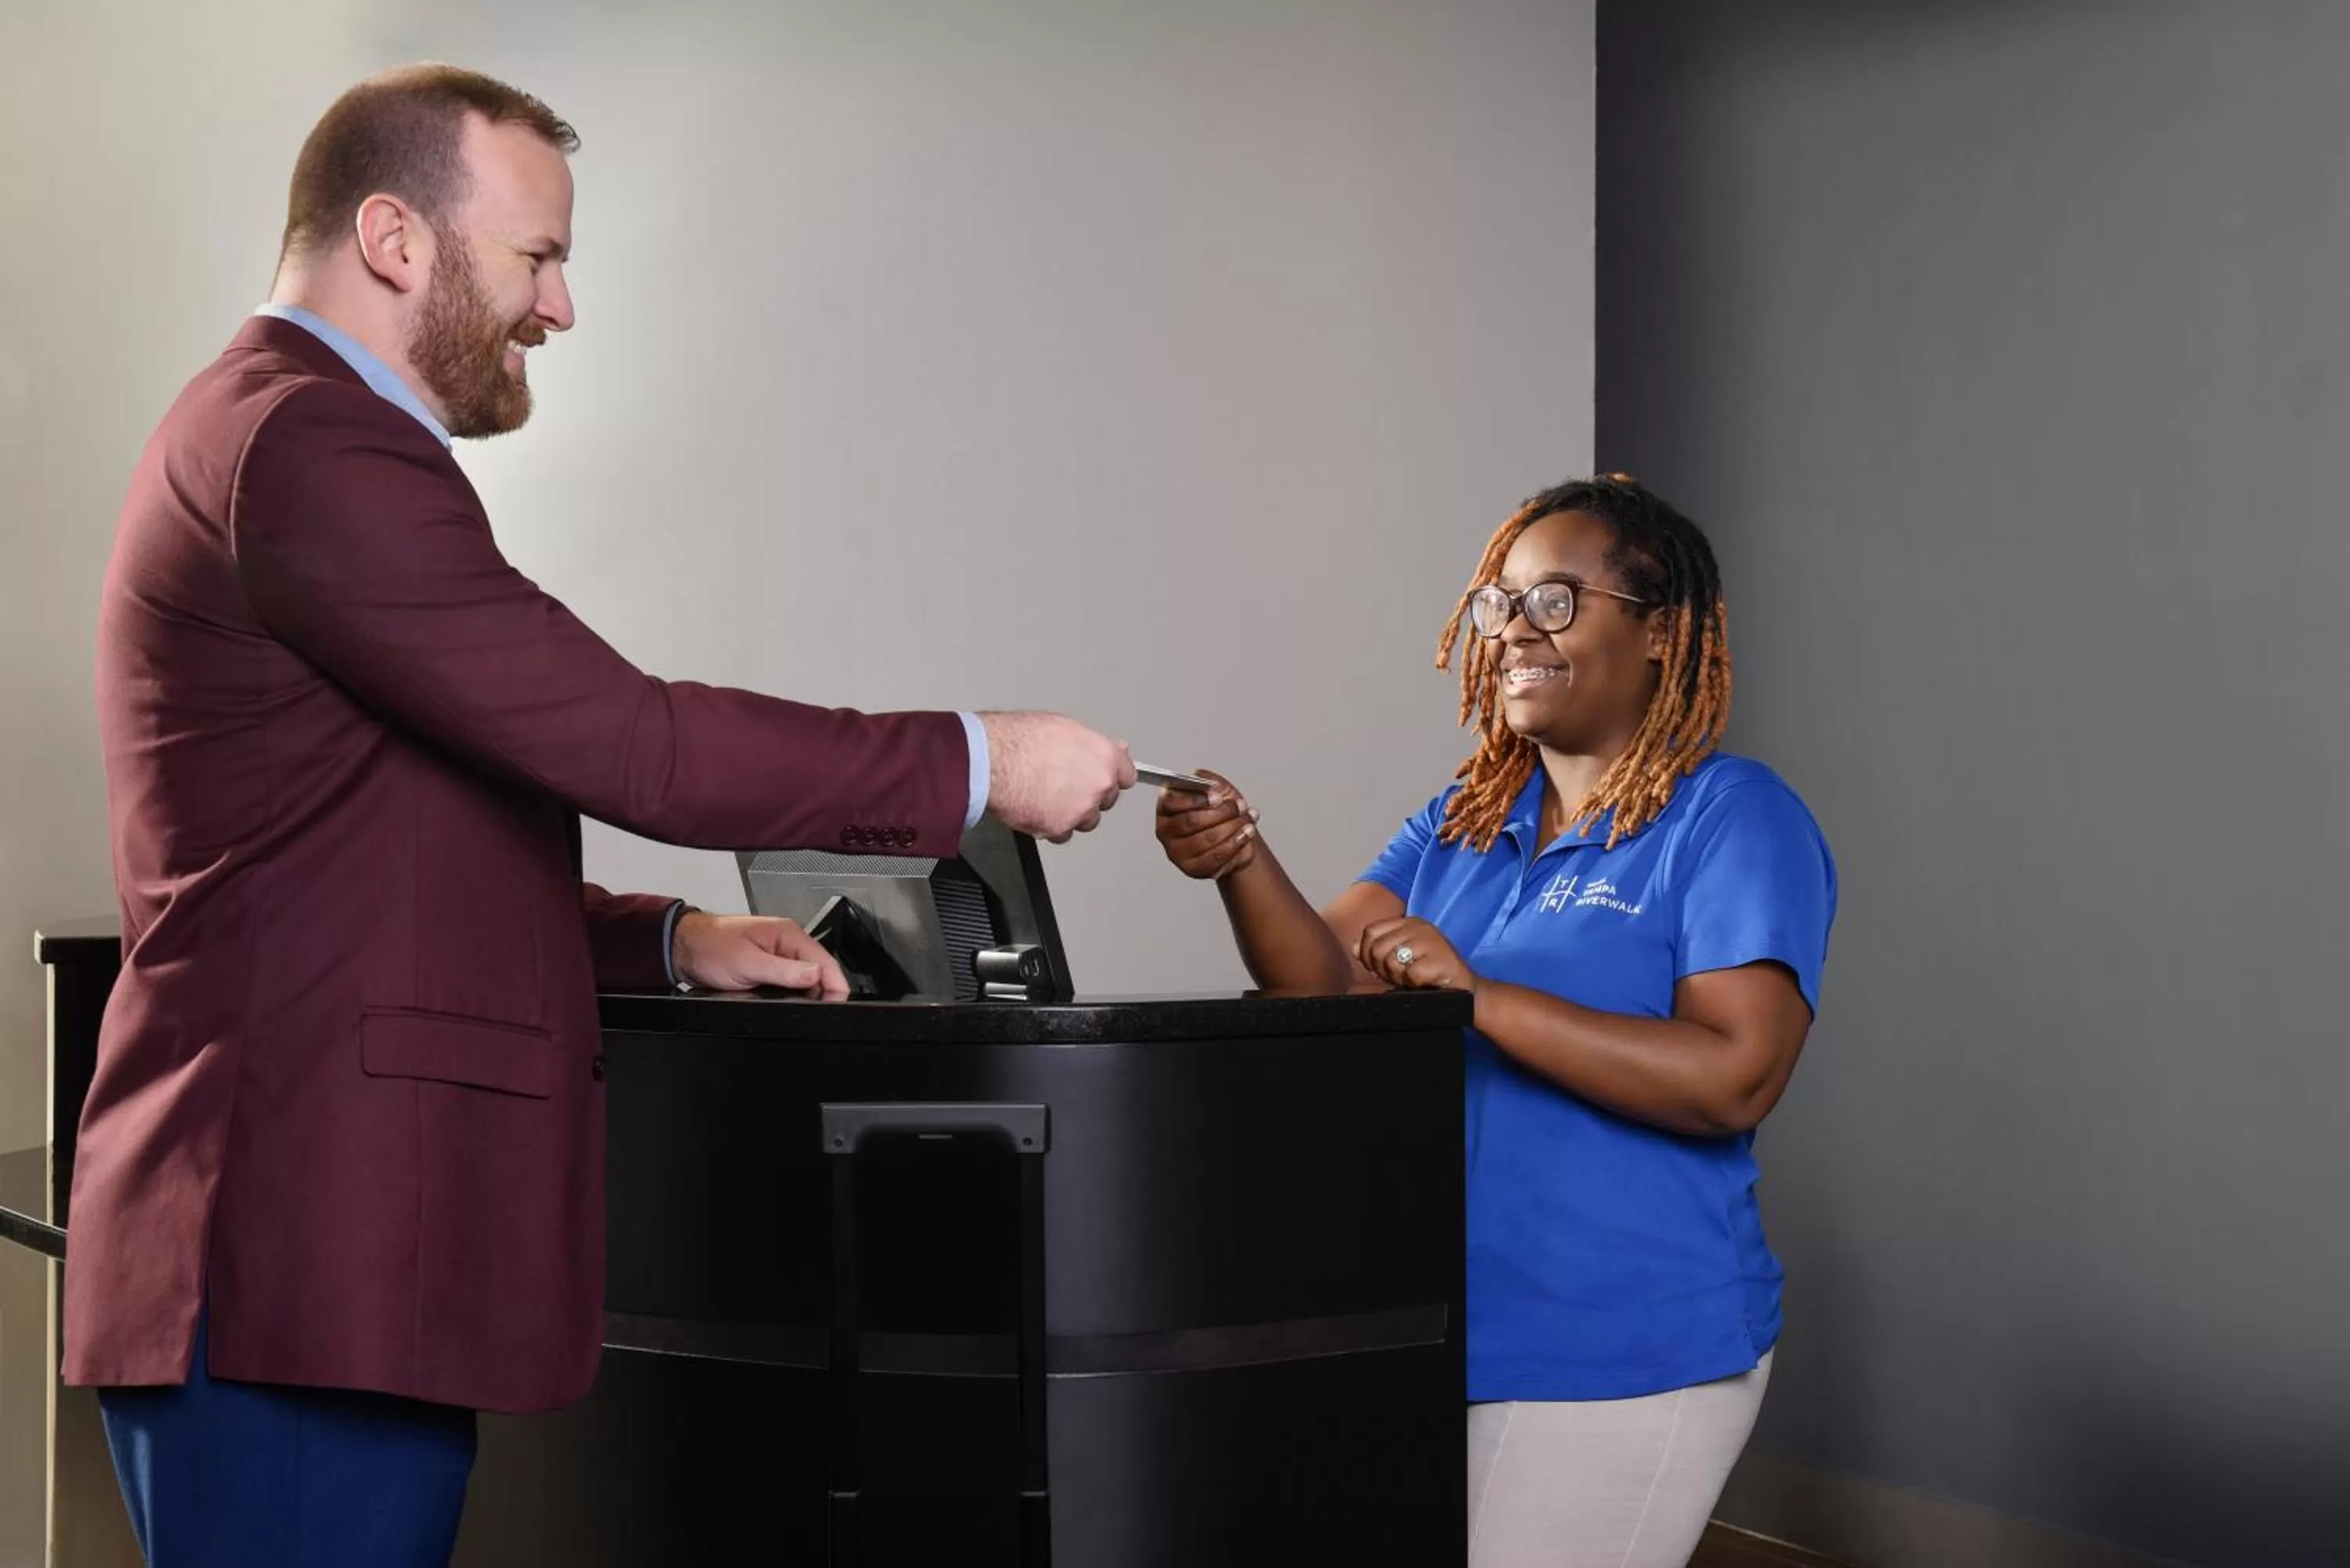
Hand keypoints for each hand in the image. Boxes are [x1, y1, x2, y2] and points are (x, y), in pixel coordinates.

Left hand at [672, 912, 849, 998]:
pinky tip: (784, 1003)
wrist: (684, 949)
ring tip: (800, 1008)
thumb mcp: (747, 962)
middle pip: (820, 972)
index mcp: (788, 935)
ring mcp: (778, 957)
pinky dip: (791, 995)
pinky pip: (789, 984)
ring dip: (805, 995)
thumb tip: (816, 975)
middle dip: (821, 993)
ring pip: (806, 980)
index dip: (835, 986)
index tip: (836, 1004)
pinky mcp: (769, 969)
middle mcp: (787, 944)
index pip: (826, 961)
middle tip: (815, 1012)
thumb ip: (783, 971)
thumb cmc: (710, 946)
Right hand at [981, 712, 1136, 842]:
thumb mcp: (1064, 727)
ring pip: (1086, 820)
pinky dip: (1051, 826)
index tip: (1106, 779)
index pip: (1127, 775)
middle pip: (1106, 800)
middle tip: (1064, 784)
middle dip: (1090, 795)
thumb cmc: (1020, 738)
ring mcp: (1081, 810)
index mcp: (1104, 757)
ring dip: (1072, 814)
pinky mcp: (1059, 829)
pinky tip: (1036, 809)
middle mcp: (1099, 785)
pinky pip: (1062, 834)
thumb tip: (1111, 749)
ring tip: (1046, 796)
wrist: (992, 761)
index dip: (1112, 777)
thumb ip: (1093, 745)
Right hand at [1155, 770, 1259, 880]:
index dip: (1197, 800)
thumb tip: (1204, 779)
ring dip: (1232, 827)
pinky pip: (1215, 857)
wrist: (1233, 836)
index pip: (1173, 803)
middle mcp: (1165, 831)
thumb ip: (1209, 781)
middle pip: (1191, 822)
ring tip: (1248, 819)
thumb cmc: (1219, 811)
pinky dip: (1235, 843)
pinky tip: (1246, 833)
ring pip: (1206, 840)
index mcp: (1165, 807)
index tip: (1218, 797)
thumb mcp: (1217, 790)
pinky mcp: (1192, 869)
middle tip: (1240, 806)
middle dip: (1221, 813)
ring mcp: (1176, 852)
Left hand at [1357, 917, 1475, 992]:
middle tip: (1397, 977)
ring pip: (1390, 961)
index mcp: (1410, 922)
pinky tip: (1424, 983)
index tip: (1377, 969)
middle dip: (1381, 969)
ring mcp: (1432, 941)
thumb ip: (1379, 950)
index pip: (1370, 932)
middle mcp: (1420, 927)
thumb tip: (1355, 949)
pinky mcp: (1441, 960)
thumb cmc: (1432, 975)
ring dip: (1397, 978)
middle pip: (1377, 948)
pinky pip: (1410, 975)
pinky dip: (1412, 984)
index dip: (1366, 954)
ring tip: (1412, 979)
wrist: (1467, 992)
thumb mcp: (1402, 959)